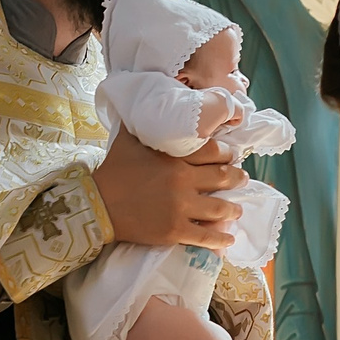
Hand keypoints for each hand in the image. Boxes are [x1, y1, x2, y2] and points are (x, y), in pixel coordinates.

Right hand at [95, 136, 240, 250]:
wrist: (97, 205)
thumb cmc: (113, 170)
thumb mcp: (129, 138)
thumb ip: (145, 122)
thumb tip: (148, 101)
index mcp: (175, 157)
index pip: (213, 152)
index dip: (227, 154)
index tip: (232, 156)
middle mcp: (183, 181)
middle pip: (222, 178)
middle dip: (236, 178)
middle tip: (241, 178)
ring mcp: (180, 208)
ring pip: (219, 208)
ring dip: (233, 208)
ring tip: (237, 208)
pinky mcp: (174, 231)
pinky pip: (205, 236)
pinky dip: (221, 238)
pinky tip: (230, 238)